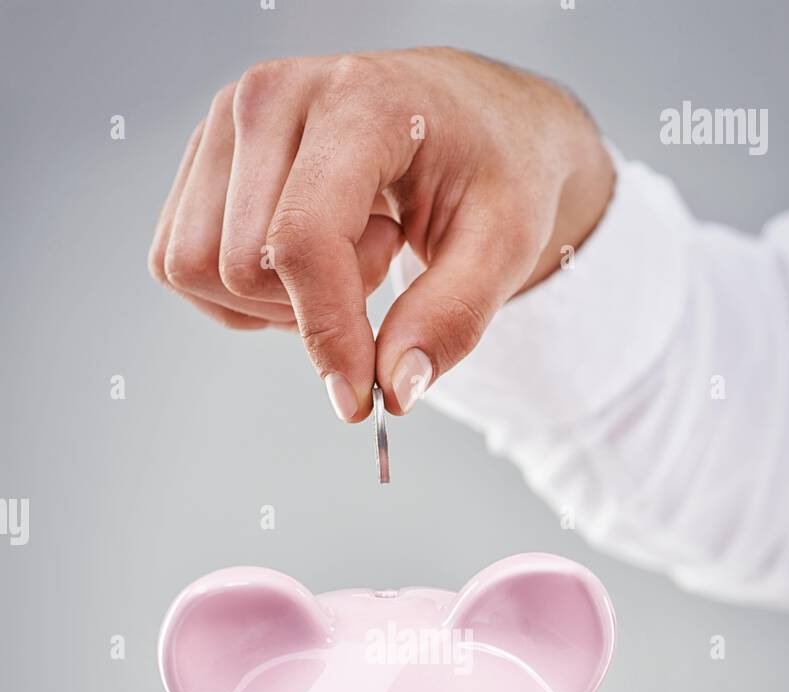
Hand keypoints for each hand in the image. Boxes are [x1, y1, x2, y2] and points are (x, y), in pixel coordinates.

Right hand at [148, 48, 613, 420]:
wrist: (465, 118)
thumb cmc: (490, 168)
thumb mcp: (506, 243)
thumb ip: (452, 319)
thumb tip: (395, 390)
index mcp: (356, 100)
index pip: (302, 240)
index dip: (328, 335)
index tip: (361, 397)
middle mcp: (270, 97)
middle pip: (242, 266)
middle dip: (315, 307)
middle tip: (380, 266)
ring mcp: (223, 123)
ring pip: (198, 269)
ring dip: (275, 301)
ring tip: (344, 256)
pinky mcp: (202, 159)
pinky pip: (183, 266)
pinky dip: (241, 295)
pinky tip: (303, 264)